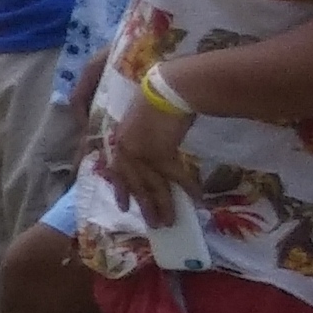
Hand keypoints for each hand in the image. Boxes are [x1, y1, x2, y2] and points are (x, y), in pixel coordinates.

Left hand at [104, 80, 194, 225]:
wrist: (168, 89)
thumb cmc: (156, 99)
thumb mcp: (138, 120)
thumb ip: (138, 137)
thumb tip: (151, 150)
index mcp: (118, 140)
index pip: (116, 170)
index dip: (121, 189)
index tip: (123, 206)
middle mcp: (125, 150)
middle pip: (136, 184)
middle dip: (145, 206)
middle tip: (153, 224)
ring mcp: (141, 154)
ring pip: (153, 186)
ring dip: (163, 205)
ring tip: (170, 221)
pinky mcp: (160, 154)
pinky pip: (176, 177)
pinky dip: (188, 188)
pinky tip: (196, 200)